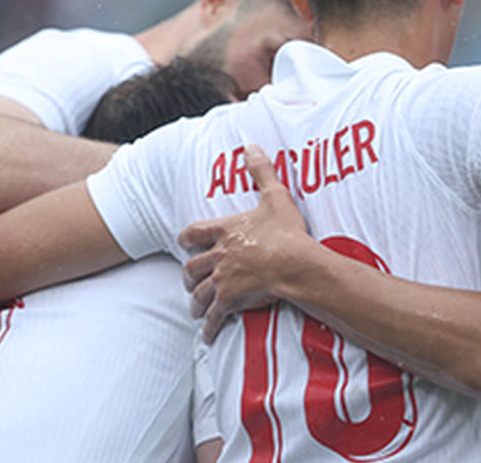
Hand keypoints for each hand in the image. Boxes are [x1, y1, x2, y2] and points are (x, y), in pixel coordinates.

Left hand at [179, 145, 318, 341]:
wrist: (296, 264)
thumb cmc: (287, 232)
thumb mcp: (276, 196)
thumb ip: (262, 171)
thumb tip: (251, 146)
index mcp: (225, 231)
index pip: (192, 233)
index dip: (186, 239)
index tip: (185, 243)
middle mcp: (218, 255)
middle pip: (190, 267)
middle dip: (189, 275)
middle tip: (191, 280)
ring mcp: (222, 279)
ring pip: (198, 293)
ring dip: (195, 300)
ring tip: (196, 307)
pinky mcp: (230, 300)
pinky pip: (213, 317)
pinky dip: (208, 327)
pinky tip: (207, 335)